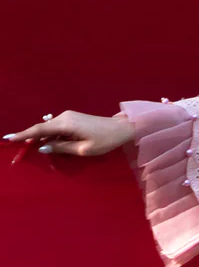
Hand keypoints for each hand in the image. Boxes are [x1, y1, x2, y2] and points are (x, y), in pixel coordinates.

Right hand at [3, 111, 134, 157]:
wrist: (120, 128)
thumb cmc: (104, 141)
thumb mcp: (83, 149)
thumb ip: (61, 148)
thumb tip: (42, 147)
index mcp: (65, 124)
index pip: (39, 130)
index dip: (23, 134)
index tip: (9, 138)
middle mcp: (63, 117)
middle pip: (42, 128)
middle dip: (30, 138)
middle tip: (19, 147)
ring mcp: (68, 116)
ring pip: (49, 128)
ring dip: (42, 138)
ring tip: (34, 148)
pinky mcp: (72, 118)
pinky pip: (57, 128)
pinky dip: (51, 136)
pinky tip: (50, 144)